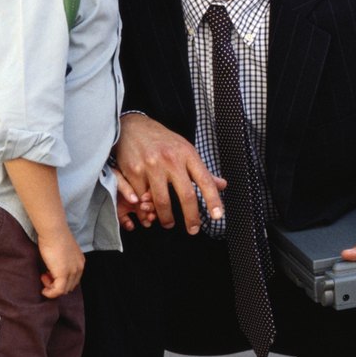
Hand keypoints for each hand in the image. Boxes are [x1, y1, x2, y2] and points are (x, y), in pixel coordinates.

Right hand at [37, 227, 85, 298]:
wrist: (54, 231)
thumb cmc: (54, 236)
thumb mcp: (62, 251)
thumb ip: (62, 261)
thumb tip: (52, 269)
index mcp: (80, 262)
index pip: (73, 279)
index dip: (61, 280)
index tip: (49, 273)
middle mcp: (79, 268)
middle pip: (69, 286)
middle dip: (56, 284)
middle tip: (45, 275)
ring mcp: (72, 271)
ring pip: (64, 289)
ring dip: (52, 287)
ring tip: (43, 277)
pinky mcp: (63, 274)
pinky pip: (58, 291)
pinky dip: (50, 293)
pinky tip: (43, 290)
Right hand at [114, 113, 226, 234]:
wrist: (132, 127)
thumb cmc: (162, 141)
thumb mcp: (185, 150)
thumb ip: (202, 171)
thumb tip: (222, 185)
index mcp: (187, 154)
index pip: (205, 180)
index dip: (213, 200)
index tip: (217, 215)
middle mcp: (171, 159)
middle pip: (186, 195)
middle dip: (191, 217)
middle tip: (193, 229)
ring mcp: (152, 165)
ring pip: (162, 201)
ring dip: (166, 218)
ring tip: (168, 223)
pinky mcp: (134, 172)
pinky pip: (142, 198)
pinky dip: (146, 209)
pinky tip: (149, 211)